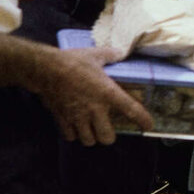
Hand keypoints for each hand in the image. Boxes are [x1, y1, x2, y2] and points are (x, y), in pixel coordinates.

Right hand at [29, 47, 153, 145]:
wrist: (44, 69)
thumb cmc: (72, 61)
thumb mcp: (95, 55)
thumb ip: (111, 55)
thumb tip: (120, 52)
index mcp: (108, 93)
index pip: (131, 110)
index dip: (143, 120)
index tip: (149, 126)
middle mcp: (94, 109)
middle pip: (107, 137)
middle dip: (109, 136)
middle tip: (108, 128)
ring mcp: (77, 117)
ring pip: (88, 140)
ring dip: (92, 137)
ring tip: (92, 129)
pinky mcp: (62, 119)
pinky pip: (70, 136)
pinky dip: (74, 134)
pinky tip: (75, 127)